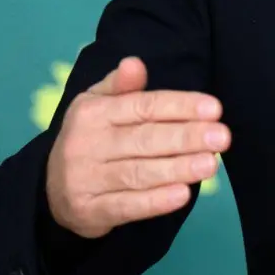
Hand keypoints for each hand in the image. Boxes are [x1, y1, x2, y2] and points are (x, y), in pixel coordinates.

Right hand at [45, 56, 229, 238]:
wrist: (53, 191)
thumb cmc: (91, 140)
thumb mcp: (98, 106)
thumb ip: (120, 86)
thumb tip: (135, 63)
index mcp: (93, 113)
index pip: (143, 106)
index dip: (180, 107)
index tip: (215, 109)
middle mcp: (86, 144)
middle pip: (144, 139)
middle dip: (186, 137)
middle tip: (222, 137)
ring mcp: (85, 180)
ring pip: (139, 173)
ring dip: (178, 168)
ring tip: (210, 164)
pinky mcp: (90, 211)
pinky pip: (127, 206)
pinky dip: (155, 201)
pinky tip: (182, 195)